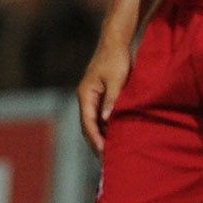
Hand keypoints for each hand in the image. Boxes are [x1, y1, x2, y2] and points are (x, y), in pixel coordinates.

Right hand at [76, 37, 133, 154]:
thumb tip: (106, 120)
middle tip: (107, 161)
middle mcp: (85, 97)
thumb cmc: (116, 59)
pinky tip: (114, 135)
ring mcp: (90, 96)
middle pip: (87, 126)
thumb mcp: (117, 80)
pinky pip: (99, 116)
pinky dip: (105, 127)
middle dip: (96, 143)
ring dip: (100, 137)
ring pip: (92, 122)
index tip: (104, 153)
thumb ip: (112, 100)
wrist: (115, 42)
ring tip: (110, 152)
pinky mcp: (98, 94)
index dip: (96, 139)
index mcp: (86, 95)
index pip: (88, 123)